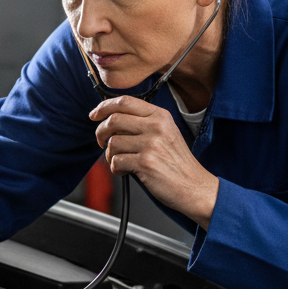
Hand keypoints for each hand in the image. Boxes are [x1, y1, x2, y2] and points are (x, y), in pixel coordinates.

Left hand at [91, 97, 218, 229]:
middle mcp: (156, 126)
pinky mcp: (145, 162)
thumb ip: (143, 123)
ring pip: (113, 143)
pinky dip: (116, 168)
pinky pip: (116, 161)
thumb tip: (111, 120)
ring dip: (110, 155)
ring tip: (121, 161)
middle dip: (101, 132)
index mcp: (160, 116)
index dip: (104, 107)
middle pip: (113, 120)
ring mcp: (151, 144)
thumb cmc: (177, 163)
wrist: (193, 186)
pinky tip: (126, 171)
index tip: (94, 114)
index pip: (125, 102)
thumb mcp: (166, 133)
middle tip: (102, 142)